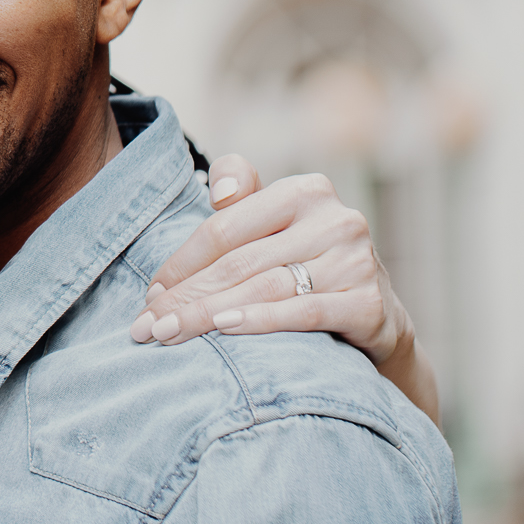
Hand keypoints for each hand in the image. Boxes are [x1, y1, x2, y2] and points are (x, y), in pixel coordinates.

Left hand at [129, 155, 439, 421]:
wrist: (377, 320)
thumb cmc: (308, 268)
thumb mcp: (276, 227)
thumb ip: (242, 200)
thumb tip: (219, 189)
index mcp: (305, 191)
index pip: (224, 227)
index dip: (180, 262)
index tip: (149, 295)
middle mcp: (336, 218)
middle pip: (239, 261)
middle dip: (186, 297)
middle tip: (146, 327)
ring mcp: (356, 260)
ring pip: (264, 287)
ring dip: (209, 314)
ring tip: (170, 334)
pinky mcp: (369, 303)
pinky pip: (304, 312)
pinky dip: (261, 320)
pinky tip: (225, 328)